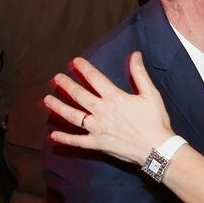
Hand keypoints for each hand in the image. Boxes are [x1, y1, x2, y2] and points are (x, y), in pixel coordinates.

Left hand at [45, 52, 173, 165]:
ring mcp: (97, 128)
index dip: (84, 69)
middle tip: (56, 78)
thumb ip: (140, 73)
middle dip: (66, 85)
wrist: (156, 148)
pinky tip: (53, 135)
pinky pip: (77, 141)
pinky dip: (65, 139)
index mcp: (114, 98)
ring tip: (47, 100)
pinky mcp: (97, 143)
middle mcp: (101, 111)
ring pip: (73, 116)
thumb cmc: (155, 120)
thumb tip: (135, 55)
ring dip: (58, 107)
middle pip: (79, 95)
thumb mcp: (150, 94)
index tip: (75, 61)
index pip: (95, 79)